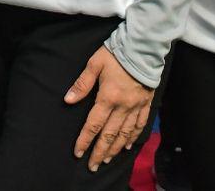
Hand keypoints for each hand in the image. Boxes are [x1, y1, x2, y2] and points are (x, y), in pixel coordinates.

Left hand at [66, 46, 153, 172]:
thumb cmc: (115, 53)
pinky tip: (127, 145)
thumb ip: (82, 84)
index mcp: (108, 97)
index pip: (93, 125)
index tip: (78, 153)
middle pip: (109, 134)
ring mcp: (136, 106)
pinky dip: (133, 138)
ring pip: (124, 134)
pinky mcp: (146, 103)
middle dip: (99, 152)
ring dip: (115, 148)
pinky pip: (139, 125)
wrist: (142, 47)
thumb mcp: (94, 64)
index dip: (85, 140)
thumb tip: (68, 100)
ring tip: (107, 159)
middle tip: (93, 166)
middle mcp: (122, 106)